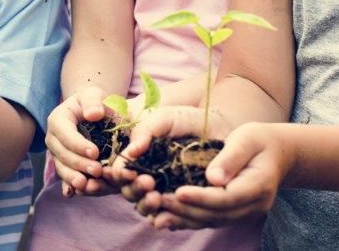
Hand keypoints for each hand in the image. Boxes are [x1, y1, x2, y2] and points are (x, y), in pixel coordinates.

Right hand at [45, 86, 116, 196]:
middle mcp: (53, 137)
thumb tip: (94, 114)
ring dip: (72, 177)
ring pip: (61, 167)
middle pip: (62, 153)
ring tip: (85, 185)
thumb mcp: (93, 94)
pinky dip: (67, 186)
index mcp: (58, 119)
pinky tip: (72, 194)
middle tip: (97, 171)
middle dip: (79, 163)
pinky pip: (63, 176)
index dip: (78, 144)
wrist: (89, 113)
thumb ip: (93, 101)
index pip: (65, 133)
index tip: (95, 152)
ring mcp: (56, 153)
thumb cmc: (92, 103)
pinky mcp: (62, 164)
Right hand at [109, 106, 223, 213]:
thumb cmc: (187, 120)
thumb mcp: (164, 120)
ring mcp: (164, 191)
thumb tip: (131, 153)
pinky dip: (165, 219)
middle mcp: (147, 176)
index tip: (129, 172)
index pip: (121, 171)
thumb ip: (144, 132)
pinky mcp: (182, 203)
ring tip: (157, 198)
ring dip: (146, 206)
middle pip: (129, 192)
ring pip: (145, 207)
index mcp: (138, 157)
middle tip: (148, 182)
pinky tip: (168, 215)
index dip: (120, 175)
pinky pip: (169, 217)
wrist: (218, 125)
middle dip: (134, 190)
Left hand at [122, 117, 286, 230]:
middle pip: (217, 214)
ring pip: (212, 221)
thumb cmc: (260, 140)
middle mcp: (254, 206)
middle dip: (186, 210)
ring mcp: (245, 213)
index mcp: (258, 185)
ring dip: (183, 219)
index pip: (227, 197)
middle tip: (159, 200)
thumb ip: (231, 157)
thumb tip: (212, 178)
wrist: (279, 154)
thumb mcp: (248, 138)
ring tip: (157, 214)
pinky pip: (211, 220)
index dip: (201, 197)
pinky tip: (168, 218)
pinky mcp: (235, 214)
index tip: (178, 191)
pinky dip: (189, 220)